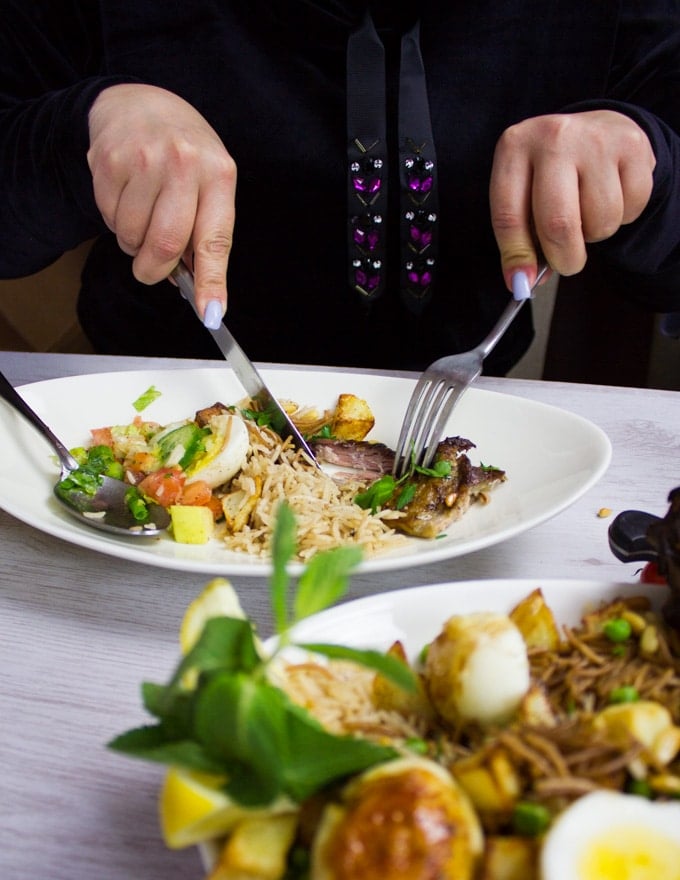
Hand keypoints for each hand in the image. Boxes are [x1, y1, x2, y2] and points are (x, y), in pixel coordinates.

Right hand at [87, 83, 235, 321]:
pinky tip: (127, 199)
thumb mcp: (209, 184)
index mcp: (218, 174)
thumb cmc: (184, 154)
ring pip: (132, 236)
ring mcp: (143, 159)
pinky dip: (116, 223)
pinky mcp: (108, 161)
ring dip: (133, 244)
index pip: (214, 240)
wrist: (141, 104)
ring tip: (143, 218)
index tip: (210, 314)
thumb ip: (204, 232)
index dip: (212, 282)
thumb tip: (196, 288)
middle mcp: (183, 164)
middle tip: (151, 270)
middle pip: (165, 245)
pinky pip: (108, 219)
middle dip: (155, 270)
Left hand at [489, 110, 655, 289]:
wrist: (596, 130)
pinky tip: (611, 196)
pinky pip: (630, 209)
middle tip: (566, 264)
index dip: (516, 257)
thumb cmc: (552, 173)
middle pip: (558, 224)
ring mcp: (595, 140)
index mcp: (514, 148)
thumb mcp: (524, 193)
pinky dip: (622, 217)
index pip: (509, 215)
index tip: (522, 283)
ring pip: (600, 220)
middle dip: (564, 258)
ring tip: (587, 214)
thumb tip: (524, 282)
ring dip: (595, 234)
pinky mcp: (632, 147)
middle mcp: (553, 137)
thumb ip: (521, 238)